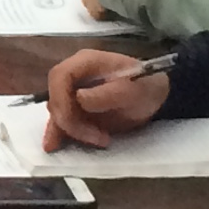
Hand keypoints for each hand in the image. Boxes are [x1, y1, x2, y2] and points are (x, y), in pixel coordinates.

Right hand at [43, 50, 172, 149]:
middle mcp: (74, 75)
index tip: (73, 120)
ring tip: (96, 141)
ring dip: (69, 131)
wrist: (153, 96)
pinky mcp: (75, 108)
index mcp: (85, 62)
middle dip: (69, 121)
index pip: (59, 76)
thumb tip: (79, 98)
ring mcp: (73, 92)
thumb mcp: (132, 90)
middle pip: (56, 97)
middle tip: (97, 137)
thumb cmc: (145, 87)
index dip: (60, 99)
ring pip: (57, 112)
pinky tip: (55, 146)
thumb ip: (107, 93)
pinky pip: (62, 121)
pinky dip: (60, 134)